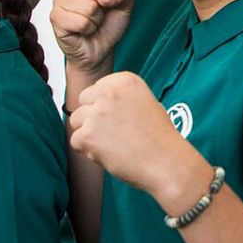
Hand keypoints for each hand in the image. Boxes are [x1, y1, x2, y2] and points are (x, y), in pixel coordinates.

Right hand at [50, 0, 133, 76]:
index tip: (108, 3)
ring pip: (88, 6)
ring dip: (95, 20)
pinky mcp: (55, 17)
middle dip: (103, 7)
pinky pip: (81, 22)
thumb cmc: (109, 25)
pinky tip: (83, 31)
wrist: (99, 49)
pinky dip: (88, 29)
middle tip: (98, 15)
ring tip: (90, 23)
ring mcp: (59, 0)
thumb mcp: (125, 6)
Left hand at [68, 72, 207, 209]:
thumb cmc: (160, 137)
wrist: (167, 162)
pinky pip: (76, 141)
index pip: (97, 88)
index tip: (119, 117)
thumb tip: (99, 103)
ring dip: (89, 133)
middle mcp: (109, 92)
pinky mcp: (88, 134)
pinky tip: (109, 154)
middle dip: (92, 116)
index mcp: (125, 80)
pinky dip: (88, 151)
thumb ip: (122, 98)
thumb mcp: (147, 102)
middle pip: (83, 101)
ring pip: (76, 121)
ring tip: (113, 144)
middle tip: (113, 132)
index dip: (104, 105)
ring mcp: (97, 113)